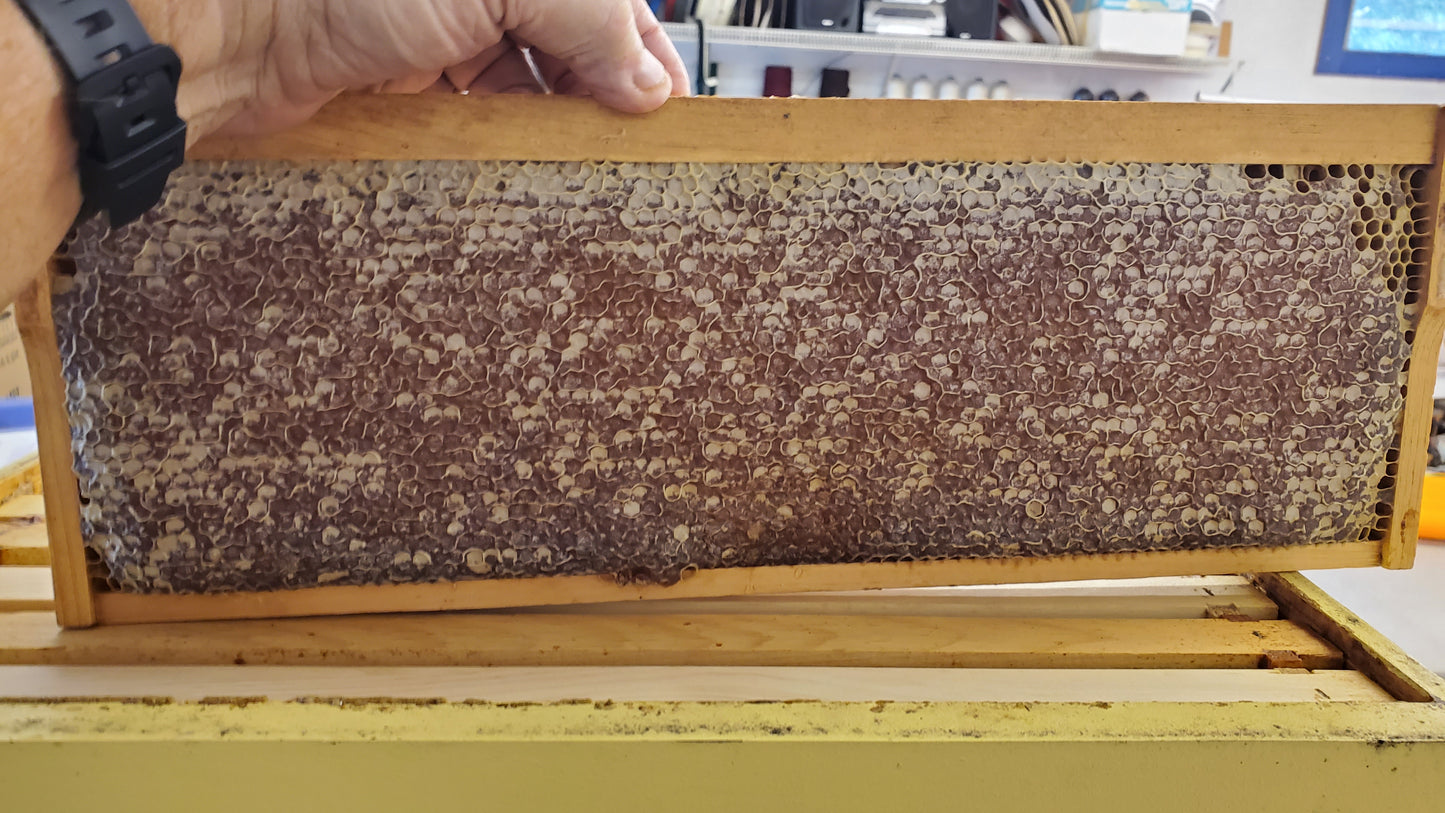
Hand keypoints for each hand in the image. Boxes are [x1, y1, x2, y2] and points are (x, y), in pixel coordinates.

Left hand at [134, 0, 690, 139]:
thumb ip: (591, 22)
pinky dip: (505, 134)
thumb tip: (646, 80)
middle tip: (624, 141)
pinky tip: (523, 158)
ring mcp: (447, 24)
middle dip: (602, 89)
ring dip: (555, 120)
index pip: (606, 0)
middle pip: (572, 39)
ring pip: (528, 79)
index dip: (643, 47)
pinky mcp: (414, 75)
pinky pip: (479, 112)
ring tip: (580, 159)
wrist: (241, 29)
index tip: (664, 102)